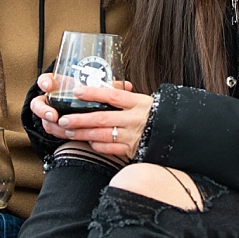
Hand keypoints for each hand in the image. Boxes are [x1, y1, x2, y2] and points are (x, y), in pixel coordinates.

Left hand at [33, 73, 150, 157]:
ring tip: (69, 130)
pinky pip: (110, 148)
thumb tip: (100, 88)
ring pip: (102, 135)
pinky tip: (88, 141)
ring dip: (83, 133)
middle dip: (80, 119)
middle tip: (64, 118)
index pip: (112, 95)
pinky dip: (97, 145)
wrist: (174, 132)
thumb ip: (123, 97)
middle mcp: (134, 118)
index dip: (93, 93)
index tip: (76, 91)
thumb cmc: (154, 114)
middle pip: (102, 117)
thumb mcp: (142, 101)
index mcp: (137, 102)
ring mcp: (133, 135)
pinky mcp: (132, 149)